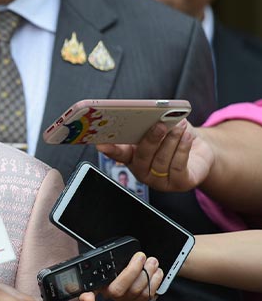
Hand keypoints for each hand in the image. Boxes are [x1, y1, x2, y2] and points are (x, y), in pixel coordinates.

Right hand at [79, 251, 162, 300]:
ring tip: (152, 263)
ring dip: (149, 276)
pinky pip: (148, 297)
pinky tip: (156, 274)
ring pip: (138, 293)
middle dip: (135, 271)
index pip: (89, 291)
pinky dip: (155, 284)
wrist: (128, 274)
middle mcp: (111, 295)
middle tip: (142, 257)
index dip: (86, 297)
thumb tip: (99, 269)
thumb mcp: (106, 263)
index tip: (88, 299)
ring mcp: (125, 300)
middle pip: (121, 289)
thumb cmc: (116, 269)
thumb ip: (102, 264)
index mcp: (100, 283)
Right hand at [97, 120, 212, 191]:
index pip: (119, 154)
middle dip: (151, 140)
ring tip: (179, 127)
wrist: (200, 152)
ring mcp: (159, 180)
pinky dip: (183, 149)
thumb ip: (152, 124)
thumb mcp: (162, 128)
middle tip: (159, 125)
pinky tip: (187, 137)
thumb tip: (152, 116)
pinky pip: (178, 167)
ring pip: (161, 161)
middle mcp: (143, 171)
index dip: (110, 150)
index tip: (101, 144)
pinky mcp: (179, 184)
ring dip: (171, 141)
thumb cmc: (175, 137)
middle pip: (142, 157)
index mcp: (133, 156)